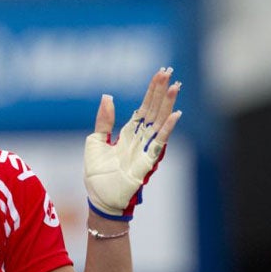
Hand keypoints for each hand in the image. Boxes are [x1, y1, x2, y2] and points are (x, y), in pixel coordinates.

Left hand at [84, 67, 181, 220]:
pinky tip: (175, 114)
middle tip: (168, 71)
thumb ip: (104, 120)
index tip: (160, 73)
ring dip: (167, 104)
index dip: (152, 91)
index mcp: (128, 134)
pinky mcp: (147, 162)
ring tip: (174, 86)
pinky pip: (160, 143)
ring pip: (159, 122)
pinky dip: (167, 129)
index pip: (144, 107)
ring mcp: (145, 149)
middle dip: (161, 91)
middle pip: (154, 110)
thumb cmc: (97, 176)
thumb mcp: (95, 142)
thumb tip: (108, 96)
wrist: (99, 200)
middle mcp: (140, 139)